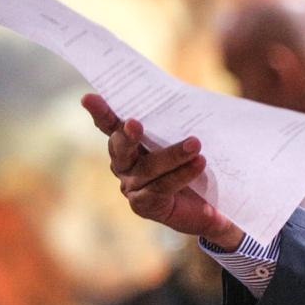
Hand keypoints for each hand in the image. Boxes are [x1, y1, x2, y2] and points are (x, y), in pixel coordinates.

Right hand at [81, 93, 243, 250]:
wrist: (215, 206)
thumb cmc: (199, 166)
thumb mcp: (192, 142)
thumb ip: (182, 125)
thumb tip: (191, 102)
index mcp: (130, 144)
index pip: (112, 126)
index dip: (102, 113)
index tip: (89, 98)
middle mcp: (125, 165)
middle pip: (121, 148)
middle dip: (126, 135)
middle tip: (133, 124)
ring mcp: (132, 187)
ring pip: (148, 168)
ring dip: (172, 155)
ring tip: (195, 144)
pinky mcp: (144, 205)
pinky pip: (162, 187)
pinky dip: (182, 175)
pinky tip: (200, 164)